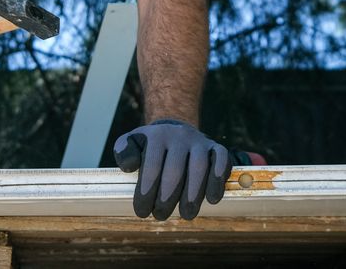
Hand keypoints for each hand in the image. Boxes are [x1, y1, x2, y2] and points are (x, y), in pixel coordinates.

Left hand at [113, 119, 230, 220]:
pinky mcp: (215, 147)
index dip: (146, 192)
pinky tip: (212, 199)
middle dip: (167, 197)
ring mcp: (199, 141)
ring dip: (193, 194)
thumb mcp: (132, 142)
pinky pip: (221, 159)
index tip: (142, 212)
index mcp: (157, 136)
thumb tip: (129, 167)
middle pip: (175, 169)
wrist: (175, 131)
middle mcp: (179, 136)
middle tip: (161, 215)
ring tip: (187, 214)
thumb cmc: (150, 146)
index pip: (151, 166)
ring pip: (199, 167)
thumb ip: (124, 152)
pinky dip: (218, 179)